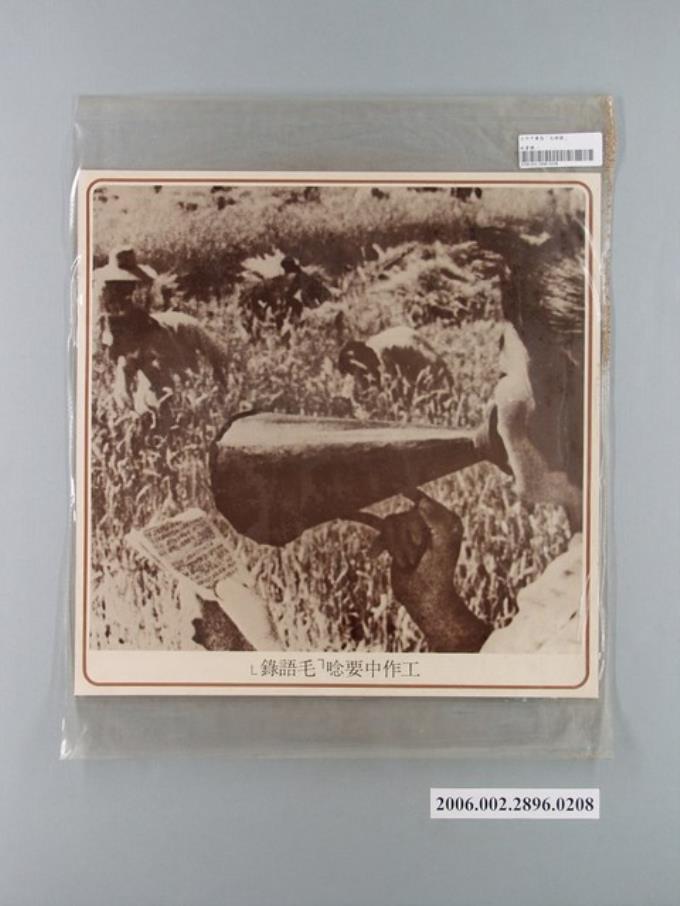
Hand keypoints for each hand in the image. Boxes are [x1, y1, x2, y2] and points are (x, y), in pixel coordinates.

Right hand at [377, 493, 489, 651]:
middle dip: (405, 539)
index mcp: (448, 521)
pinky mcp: (400, 540)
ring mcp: (414, 531)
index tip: (404, 500)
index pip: (426, 505)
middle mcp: (432, 522)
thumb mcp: (441, 547)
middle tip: (414, 559)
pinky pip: (382, 531)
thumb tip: (422, 502)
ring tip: (404, 563)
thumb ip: (436, 522)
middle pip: (405, 516)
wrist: (423, 599)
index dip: (415, 511)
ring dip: (395, 545)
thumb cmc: (437, 574)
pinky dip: (379, 544)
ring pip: (392, 522)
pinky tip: (372, 555)